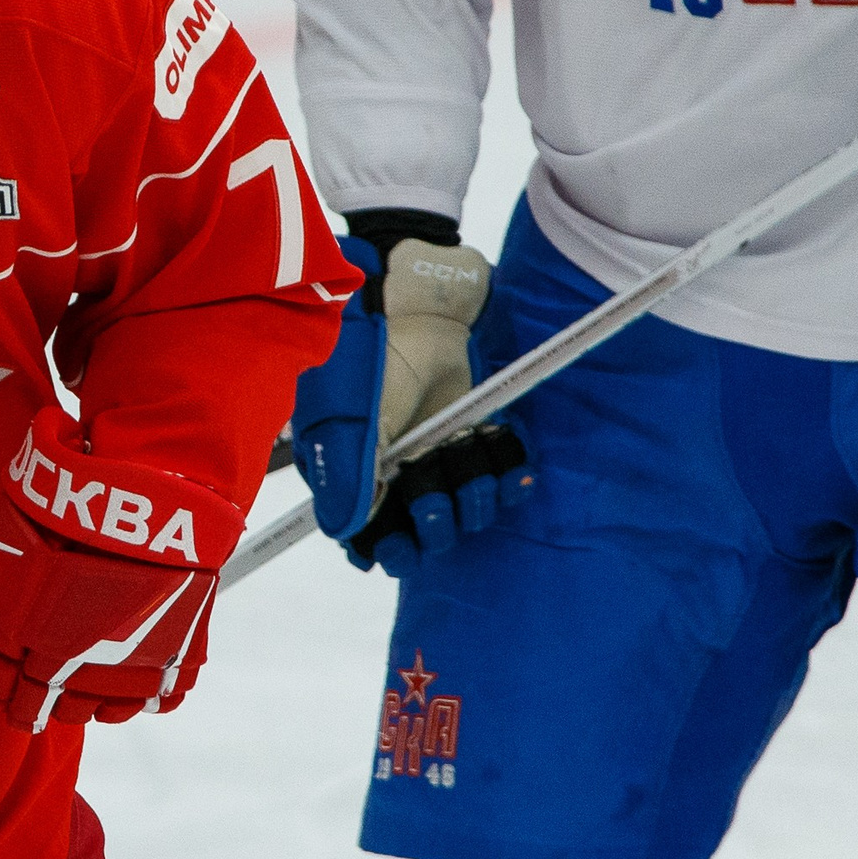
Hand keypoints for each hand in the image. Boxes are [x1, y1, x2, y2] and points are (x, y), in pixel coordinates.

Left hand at [0, 408, 242, 732]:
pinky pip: (163, 699)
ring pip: (105, 712)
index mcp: (25, 644)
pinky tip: (138, 679)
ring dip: (92, 701)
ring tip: (88, 684)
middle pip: (51, 709)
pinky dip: (150, 694)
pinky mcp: (175, 655)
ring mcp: (127, 667)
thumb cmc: (59, 514)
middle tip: (41, 693)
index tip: (2, 680)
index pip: (1, 689)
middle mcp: (72, 667)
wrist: (134, 500)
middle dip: (40, 702)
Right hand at [290, 232, 531, 575]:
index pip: (369, 537)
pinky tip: (508, 461)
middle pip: (425, 532)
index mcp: (354, 472)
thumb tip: (348, 534)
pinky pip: (502, 477)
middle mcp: (397, 471)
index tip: (399, 548)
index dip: (386, 551)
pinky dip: (509, 474)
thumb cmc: (368, 359)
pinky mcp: (472, 433)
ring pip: (467, 510)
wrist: (415, 307)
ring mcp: (437, 453)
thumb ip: (350, 481)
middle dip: (436, 525)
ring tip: (468, 458)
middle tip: (435, 499)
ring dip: (474, 495)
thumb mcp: (348, 421)